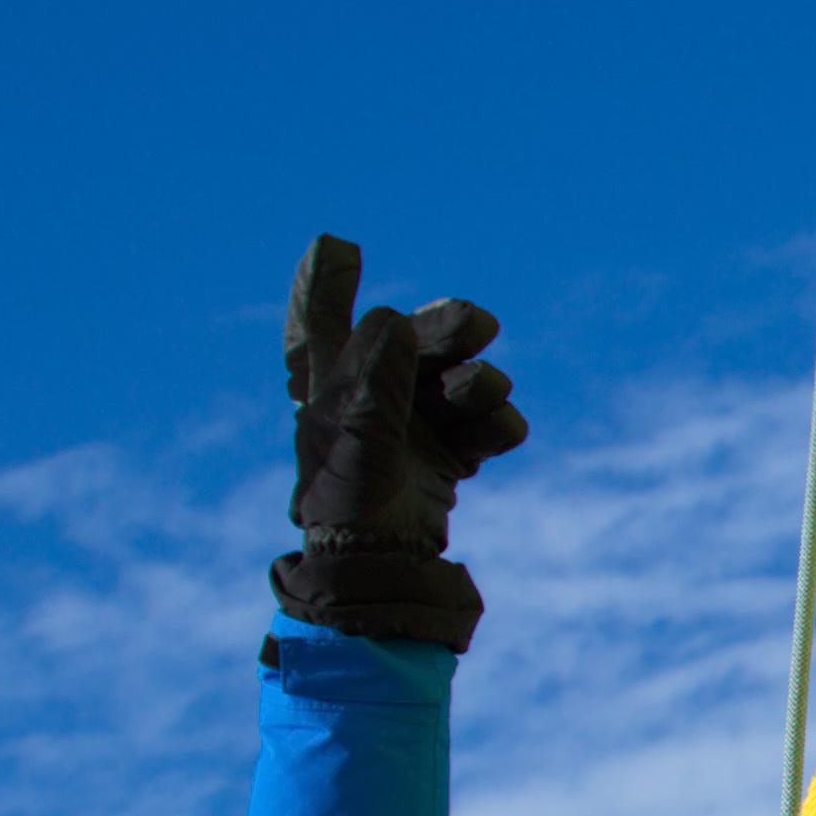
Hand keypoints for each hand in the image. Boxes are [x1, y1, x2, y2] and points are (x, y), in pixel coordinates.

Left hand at [271, 234, 529, 648]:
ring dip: (477, 382)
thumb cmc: (349, 502)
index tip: (337, 245)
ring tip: (478, 398)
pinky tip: (494, 438)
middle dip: (448, 327)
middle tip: (477, 325)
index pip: (319, 320)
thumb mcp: (356, 433)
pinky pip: (488, 422)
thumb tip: (395, 319)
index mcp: (327, 385)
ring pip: (459, 376)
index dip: (325, 282)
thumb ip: (375, 373)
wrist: (383, 569)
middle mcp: (371, 396)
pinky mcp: (449, 454)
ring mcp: (414, 425)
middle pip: (415, 338)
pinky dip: (496, 425)